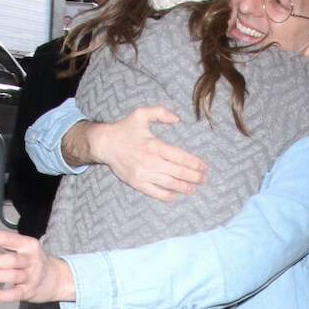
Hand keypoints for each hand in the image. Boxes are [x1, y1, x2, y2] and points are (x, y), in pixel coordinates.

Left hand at [0, 231, 75, 303]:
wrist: (56, 279)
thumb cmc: (32, 263)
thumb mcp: (22, 251)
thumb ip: (1, 250)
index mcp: (28, 245)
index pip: (7, 238)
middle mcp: (32, 259)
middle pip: (11, 259)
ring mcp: (32, 276)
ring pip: (11, 276)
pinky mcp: (29, 291)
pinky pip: (13, 294)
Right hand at [81, 107, 207, 201]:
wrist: (104, 144)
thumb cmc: (124, 129)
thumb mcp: (141, 114)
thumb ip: (161, 113)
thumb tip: (177, 119)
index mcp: (154, 145)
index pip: (180, 157)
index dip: (194, 163)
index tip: (204, 167)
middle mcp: (150, 161)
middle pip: (178, 172)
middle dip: (194, 177)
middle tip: (203, 179)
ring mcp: (142, 174)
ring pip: (168, 183)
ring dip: (183, 187)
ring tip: (193, 189)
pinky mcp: (135, 182)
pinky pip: (153, 192)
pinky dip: (166, 195)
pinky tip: (175, 196)